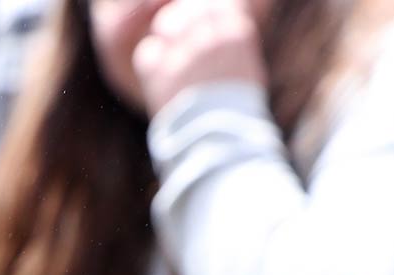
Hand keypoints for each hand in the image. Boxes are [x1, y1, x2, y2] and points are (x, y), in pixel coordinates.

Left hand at [132, 0, 266, 115]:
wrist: (222, 141)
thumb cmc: (237, 110)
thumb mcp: (246, 68)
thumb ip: (230, 41)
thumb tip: (222, 26)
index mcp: (236, 31)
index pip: (214, 4)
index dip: (204, 11)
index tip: (201, 25)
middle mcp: (210, 36)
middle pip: (188, 9)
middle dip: (183, 20)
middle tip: (181, 38)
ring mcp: (185, 52)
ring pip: (166, 23)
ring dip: (166, 35)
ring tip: (172, 59)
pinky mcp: (161, 72)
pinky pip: (147, 51)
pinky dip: (150, 60)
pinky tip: (158, 75)